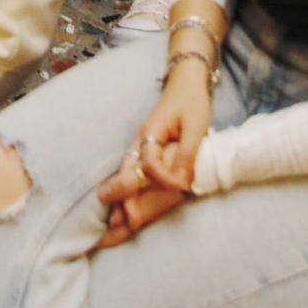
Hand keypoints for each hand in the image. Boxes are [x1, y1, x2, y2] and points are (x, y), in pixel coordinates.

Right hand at [94, 65, 212, 249]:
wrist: (186, 82)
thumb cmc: (192, 102)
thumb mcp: (196, 125)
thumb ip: (186, 154)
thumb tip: (182, 184)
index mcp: (151, 133)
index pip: (151, 163)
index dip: (165, 179)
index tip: (183, 188)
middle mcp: (140, 141)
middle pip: (126, 172)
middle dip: (120, 197)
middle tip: (114, 224)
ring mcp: (139, 145)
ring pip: (125, 174)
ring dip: (119, 199)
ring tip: (111, 225)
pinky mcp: (144, 149)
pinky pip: (132, 172)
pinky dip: (126, 190)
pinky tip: (122, 208)